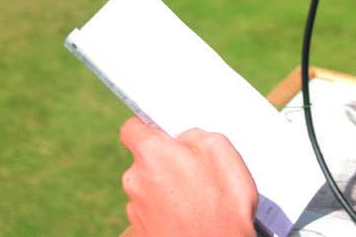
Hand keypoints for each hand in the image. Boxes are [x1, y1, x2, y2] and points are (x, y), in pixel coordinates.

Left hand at [120, 117, 257, 236]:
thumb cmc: (222, 206)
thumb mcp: (222, 151)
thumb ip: (196, 134)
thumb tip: (185, 138)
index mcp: (151, 153)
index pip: (133, 128)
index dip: (150, 129)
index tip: (164, 134)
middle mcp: (135, 181)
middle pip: (145, 162)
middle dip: (167, 164)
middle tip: (197, 174)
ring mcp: (135, 211)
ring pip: (150, 190)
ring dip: (168, 192)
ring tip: (198, 202)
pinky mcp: (140, 233)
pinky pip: (153, 215)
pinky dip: (167, 215)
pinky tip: (189, 219)